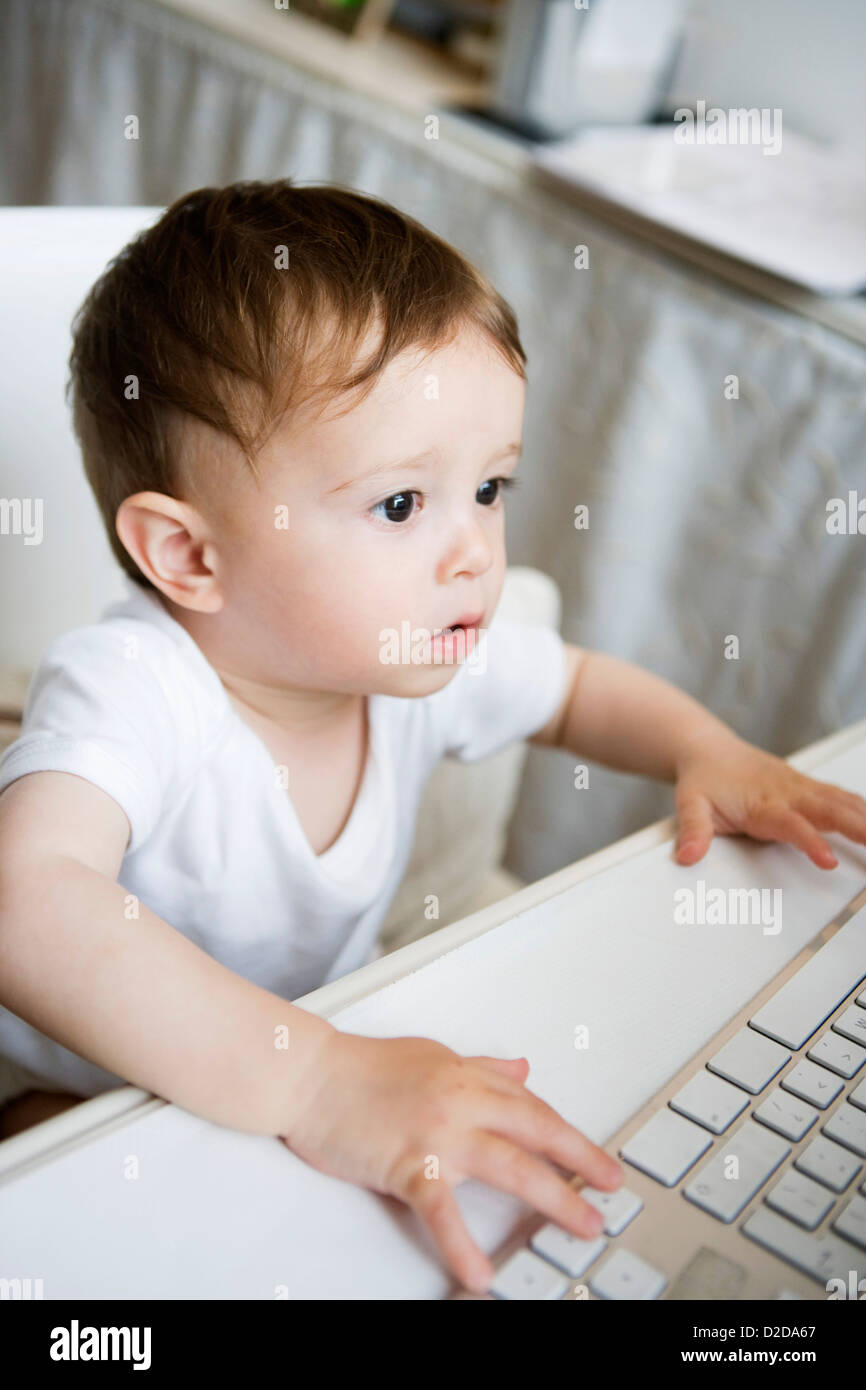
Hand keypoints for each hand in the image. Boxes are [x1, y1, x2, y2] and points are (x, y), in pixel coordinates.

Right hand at [277, 1031, 622, 1293]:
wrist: (309, 1075)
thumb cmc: (361, 1067)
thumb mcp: (431, 1055)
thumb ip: (480, 1067)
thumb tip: (521, 1070)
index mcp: (468, 1077)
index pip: (532, 1106)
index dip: (569, 1135)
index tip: (596, 1158)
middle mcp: (462, 1101)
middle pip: (537, 1132)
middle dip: (580, 1162)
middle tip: (610, 1188)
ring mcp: (437, 1133)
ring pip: (509, 1166)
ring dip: (552, 1197)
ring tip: (580, 1224)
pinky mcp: (407, 1164)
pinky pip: (443, 1210)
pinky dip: (462, 1243)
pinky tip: (481, 1270)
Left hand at [673, 730, 865, 868]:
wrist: (707, 748)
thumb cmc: (703, 778)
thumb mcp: (689, 804)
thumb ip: (693, 831)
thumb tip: (688, 856)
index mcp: (761, 803)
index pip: (791, 824)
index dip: (811, 842)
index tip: (829, 860)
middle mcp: (787, 793)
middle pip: (829, 811)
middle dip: (858, 828)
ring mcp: (800, 788)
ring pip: (841, 802)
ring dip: (865, 818)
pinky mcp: (807, 786)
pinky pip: (840, 796)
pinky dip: (862, 807)